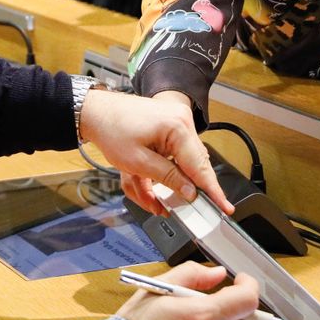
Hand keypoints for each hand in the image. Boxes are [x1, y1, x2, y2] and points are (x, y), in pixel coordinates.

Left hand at [79, 89, 230, 215]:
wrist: (94, 111)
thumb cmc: (111, 130)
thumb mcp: (138, 162)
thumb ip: (168, 178)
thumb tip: (190, 192)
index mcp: (178, 128)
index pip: (200, 167)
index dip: (212, 191)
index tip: (225, 207)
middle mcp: (181, 123)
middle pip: (189, 167)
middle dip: (174, 190)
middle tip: (168, 208)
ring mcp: (173, 125)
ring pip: (175, 166)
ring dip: (157, 184)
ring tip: (144, 198)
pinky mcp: (165, 129)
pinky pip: (166, 158)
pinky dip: (153, 173)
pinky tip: (139, 184)